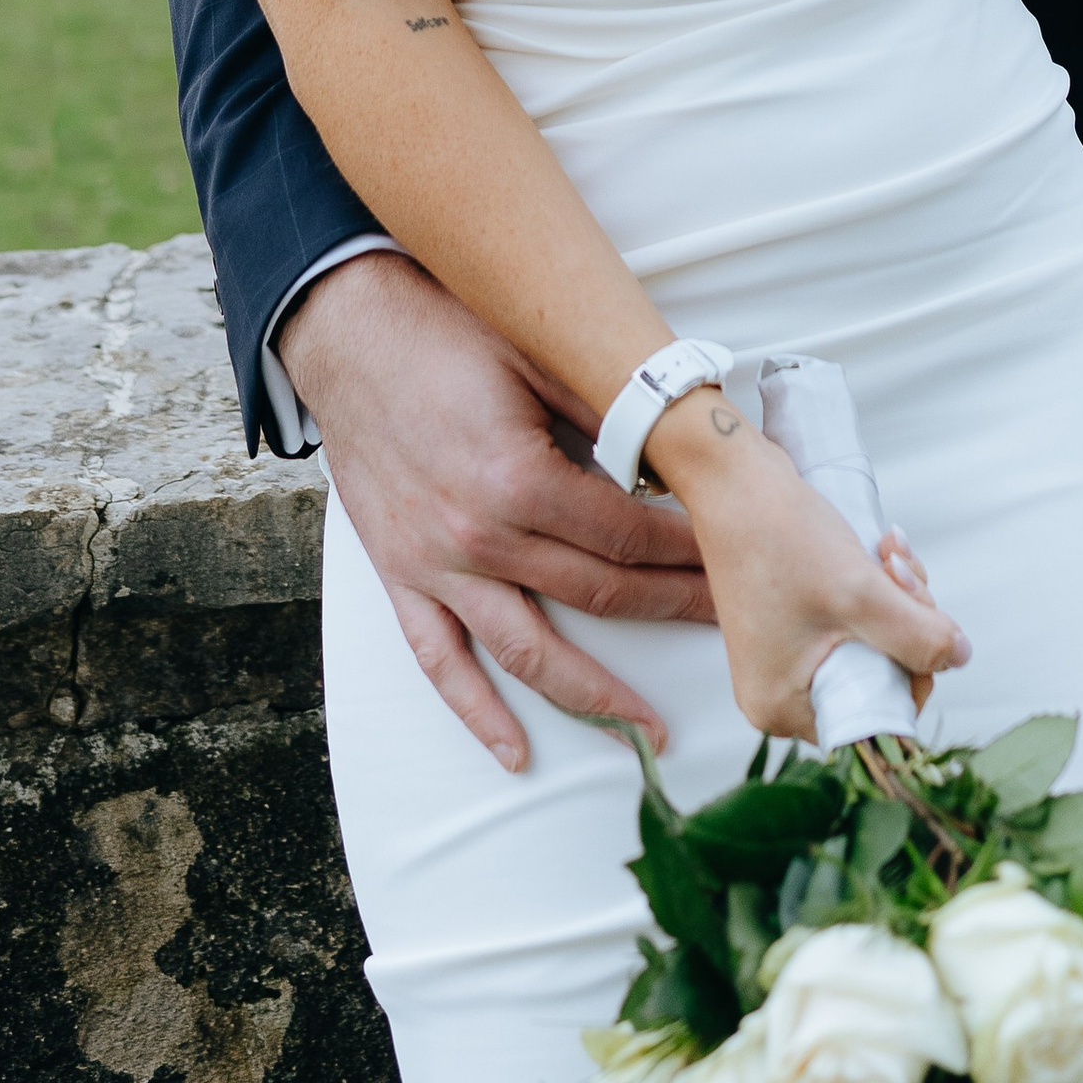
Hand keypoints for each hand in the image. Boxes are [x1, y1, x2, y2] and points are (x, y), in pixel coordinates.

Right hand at [281, 251, 714, 772]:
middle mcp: (480, 537)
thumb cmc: (445, 330)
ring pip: (529, 651)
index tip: (734, 560)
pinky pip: (440, 661)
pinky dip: (477, 713)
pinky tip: (515, 752)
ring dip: (595, 697)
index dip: (690, 553)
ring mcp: (437, 566)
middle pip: (600, 595)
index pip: (630, 536)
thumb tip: (677, 446)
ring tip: (650, 731)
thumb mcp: (539, 354)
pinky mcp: (401, 577)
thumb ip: (606, 409)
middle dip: (673, 614)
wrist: (348, 332)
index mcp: (521, 479)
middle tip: (729, 631)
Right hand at [644, 386, 968, 740]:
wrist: (735, 478)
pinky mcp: (795, 621)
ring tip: (886, 554)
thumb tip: (959, 657)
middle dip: (906, 623)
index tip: (920, 626)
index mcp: (783, 707)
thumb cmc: (774, 535)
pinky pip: (856, 621)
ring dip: (897, 597)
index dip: (912, 672)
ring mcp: (786, 655)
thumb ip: (918, 635)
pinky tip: (878, 552)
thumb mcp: (858, 593)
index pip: (875, 719)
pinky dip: (876, 588)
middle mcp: (780, 690)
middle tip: (899, 576)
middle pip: (880, 676)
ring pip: (875, 643)